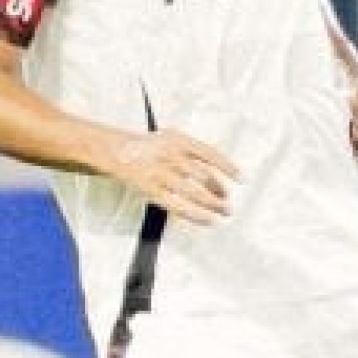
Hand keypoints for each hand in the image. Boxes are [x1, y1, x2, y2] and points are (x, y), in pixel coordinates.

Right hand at [107, 129, 239, 225]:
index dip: (228, 166)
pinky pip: (179, 206)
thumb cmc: (146, 147)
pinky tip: (208, 219)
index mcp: (178, 140)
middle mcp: (171, 155)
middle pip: (204, 175)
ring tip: (223, 211)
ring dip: (213, 204)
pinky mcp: (152, 190)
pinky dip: (197, 214)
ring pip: (194, 192)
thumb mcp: (170, 138)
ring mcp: (161, 173)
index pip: (209, 154)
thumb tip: (218, 172)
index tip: (240, 178)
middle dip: (220, 190)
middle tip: (228, 200)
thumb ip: (192, 152)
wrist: (116, 151)